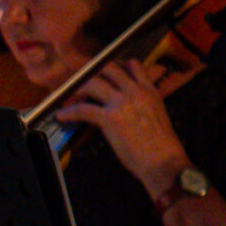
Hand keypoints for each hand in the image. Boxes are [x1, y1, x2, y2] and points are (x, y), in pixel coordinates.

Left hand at [51, 59, 191, 193]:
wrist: (164, 161)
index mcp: (149, 90)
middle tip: (79, 82)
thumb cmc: (161, 145)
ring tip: (68, 98)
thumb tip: (125, 106)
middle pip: (108, 68)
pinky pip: (83, 109)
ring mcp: (123, 103)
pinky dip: (69, 112)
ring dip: (77, 89)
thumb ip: (141, 104)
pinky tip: (62, 116)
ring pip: (93, 83)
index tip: (102, 72)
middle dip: (91, 72)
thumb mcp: (156, 114)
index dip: (114, 66)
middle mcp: (136, 91)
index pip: (132, 65)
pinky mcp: (111, 118)